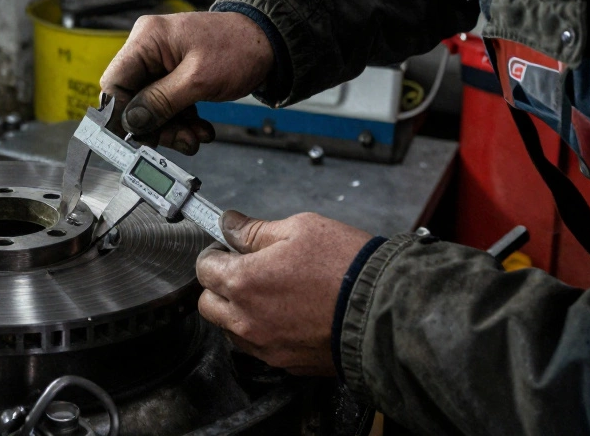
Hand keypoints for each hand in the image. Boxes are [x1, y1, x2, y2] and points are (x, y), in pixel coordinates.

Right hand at [99, 12, 273, 153]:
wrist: (270, 42)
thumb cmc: (240, 47)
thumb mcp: (199, 80)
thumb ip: (161, 101)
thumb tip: (131, 122)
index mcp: (148, 39)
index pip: (115, 83)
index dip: (123, 114)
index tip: (138, 138)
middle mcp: (149, 48)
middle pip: (133, 98)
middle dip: (155, 124)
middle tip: (178, 140)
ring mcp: (162, 62)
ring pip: (151, 106)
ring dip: (172, 127)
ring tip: (195, 137)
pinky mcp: (175, 74)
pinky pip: (167, 103)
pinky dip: (182, 120)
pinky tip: (199, 129)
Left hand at [196, 210, 371, 375]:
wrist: (385, 311)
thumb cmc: (346, 267)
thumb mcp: (300, 229)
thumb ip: (256, 230)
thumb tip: (230, 224)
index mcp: (243, 282)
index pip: (204, 269)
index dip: (216, 255)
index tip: (231, 251)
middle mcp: (246, 320)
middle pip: (208, 304)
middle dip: (220, 287)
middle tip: (247, 272)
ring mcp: (266, 346)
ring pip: (231, 330)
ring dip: (239, 313)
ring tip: (272, 295)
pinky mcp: (286, 364)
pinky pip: (259, 349)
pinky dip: (264, 333)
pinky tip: (289, 316)